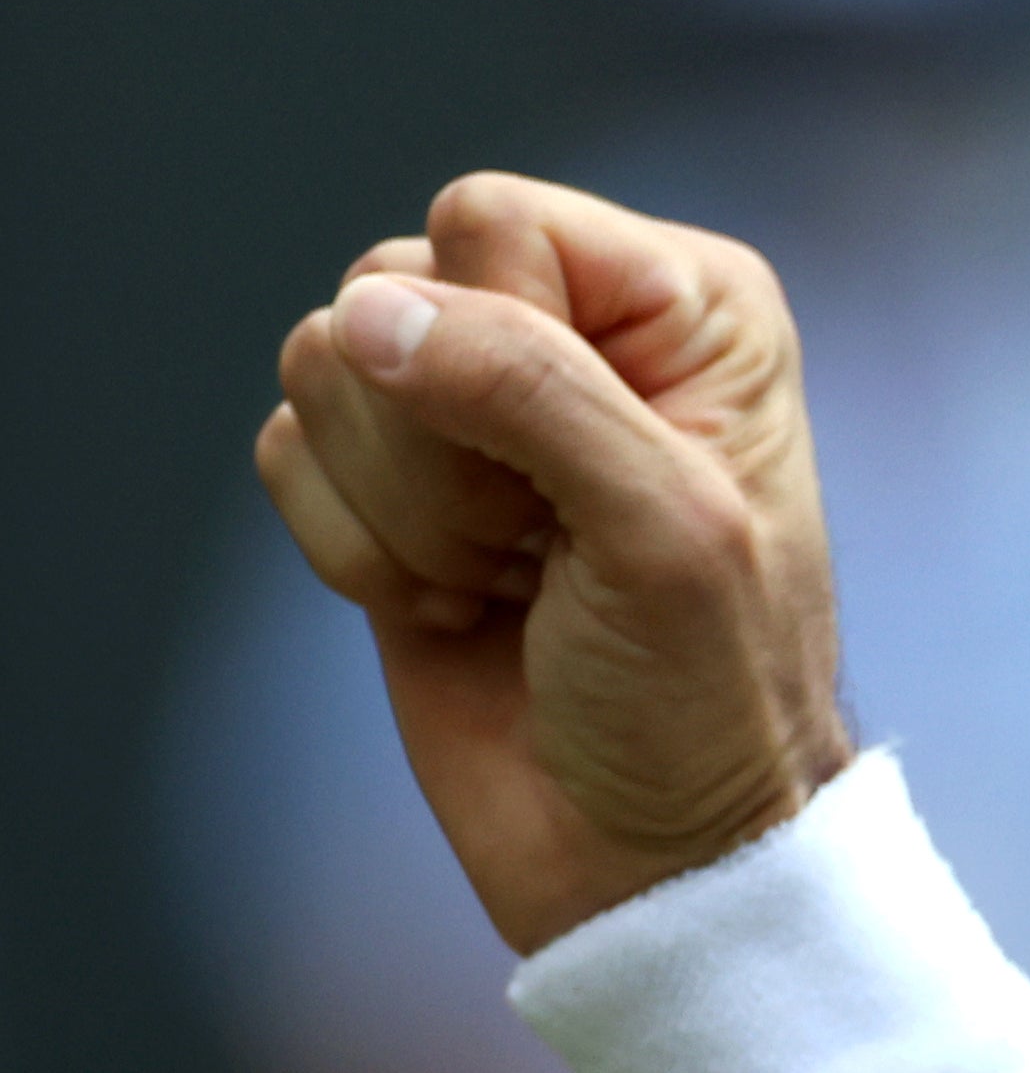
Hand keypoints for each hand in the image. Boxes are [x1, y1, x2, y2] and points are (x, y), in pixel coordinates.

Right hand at [251, 175, 855, 957]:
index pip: (488, 221)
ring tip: (510, 581)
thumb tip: (369, 315)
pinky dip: (354, 549)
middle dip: (443, 448)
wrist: (649, 852)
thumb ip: (530, 390)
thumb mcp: (665, 530)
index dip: (500, 348)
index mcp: (685, 305)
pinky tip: (454, 607)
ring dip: (405, 509)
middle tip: (545, 550)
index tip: (586, 479)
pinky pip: (283, 450)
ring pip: (322, 364)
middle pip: (386, 284)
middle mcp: (575, 327)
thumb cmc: (703, 698)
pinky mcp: (385, 482)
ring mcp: (471, 404)